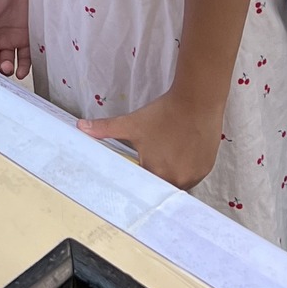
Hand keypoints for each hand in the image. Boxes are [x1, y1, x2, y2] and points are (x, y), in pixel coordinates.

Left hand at [79, 89, 224, 189]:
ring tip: (169, 154)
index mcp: (156, 173)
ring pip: (178, 182)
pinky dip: (186, 168)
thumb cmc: (163, 113)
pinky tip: (182, 152)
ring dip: (172, 173)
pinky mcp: (206, 169)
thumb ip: (105, 129)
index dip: (140, 178)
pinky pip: (192, 176)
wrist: (197, 101)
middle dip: (156, 174)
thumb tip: (79, 127)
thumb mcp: (132, 122)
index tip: (139, 169)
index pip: (144, 186)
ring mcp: (194, 176)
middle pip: (162, 185)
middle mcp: (177, 180)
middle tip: (155, 158)